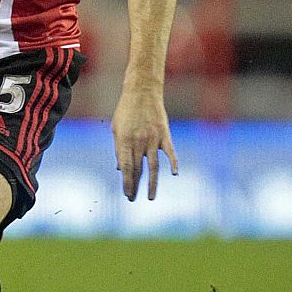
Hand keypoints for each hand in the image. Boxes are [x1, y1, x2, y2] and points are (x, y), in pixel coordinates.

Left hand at [111, 86, 177, 200]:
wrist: (142, 92)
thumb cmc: (126, 111)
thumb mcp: (116, 128)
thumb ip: (118, 149)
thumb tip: (121, 169)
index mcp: (124, 141)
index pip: (126, 167)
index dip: (127, 182)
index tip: (127, 194)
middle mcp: (139, 142)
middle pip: (138, 169)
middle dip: (135, 186)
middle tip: (133, 199)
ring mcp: (153, 139)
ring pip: (154, 166)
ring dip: (152, 183)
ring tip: (151, 197)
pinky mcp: (165, 134)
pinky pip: (170, 152)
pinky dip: (174, 163)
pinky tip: (175, 174)